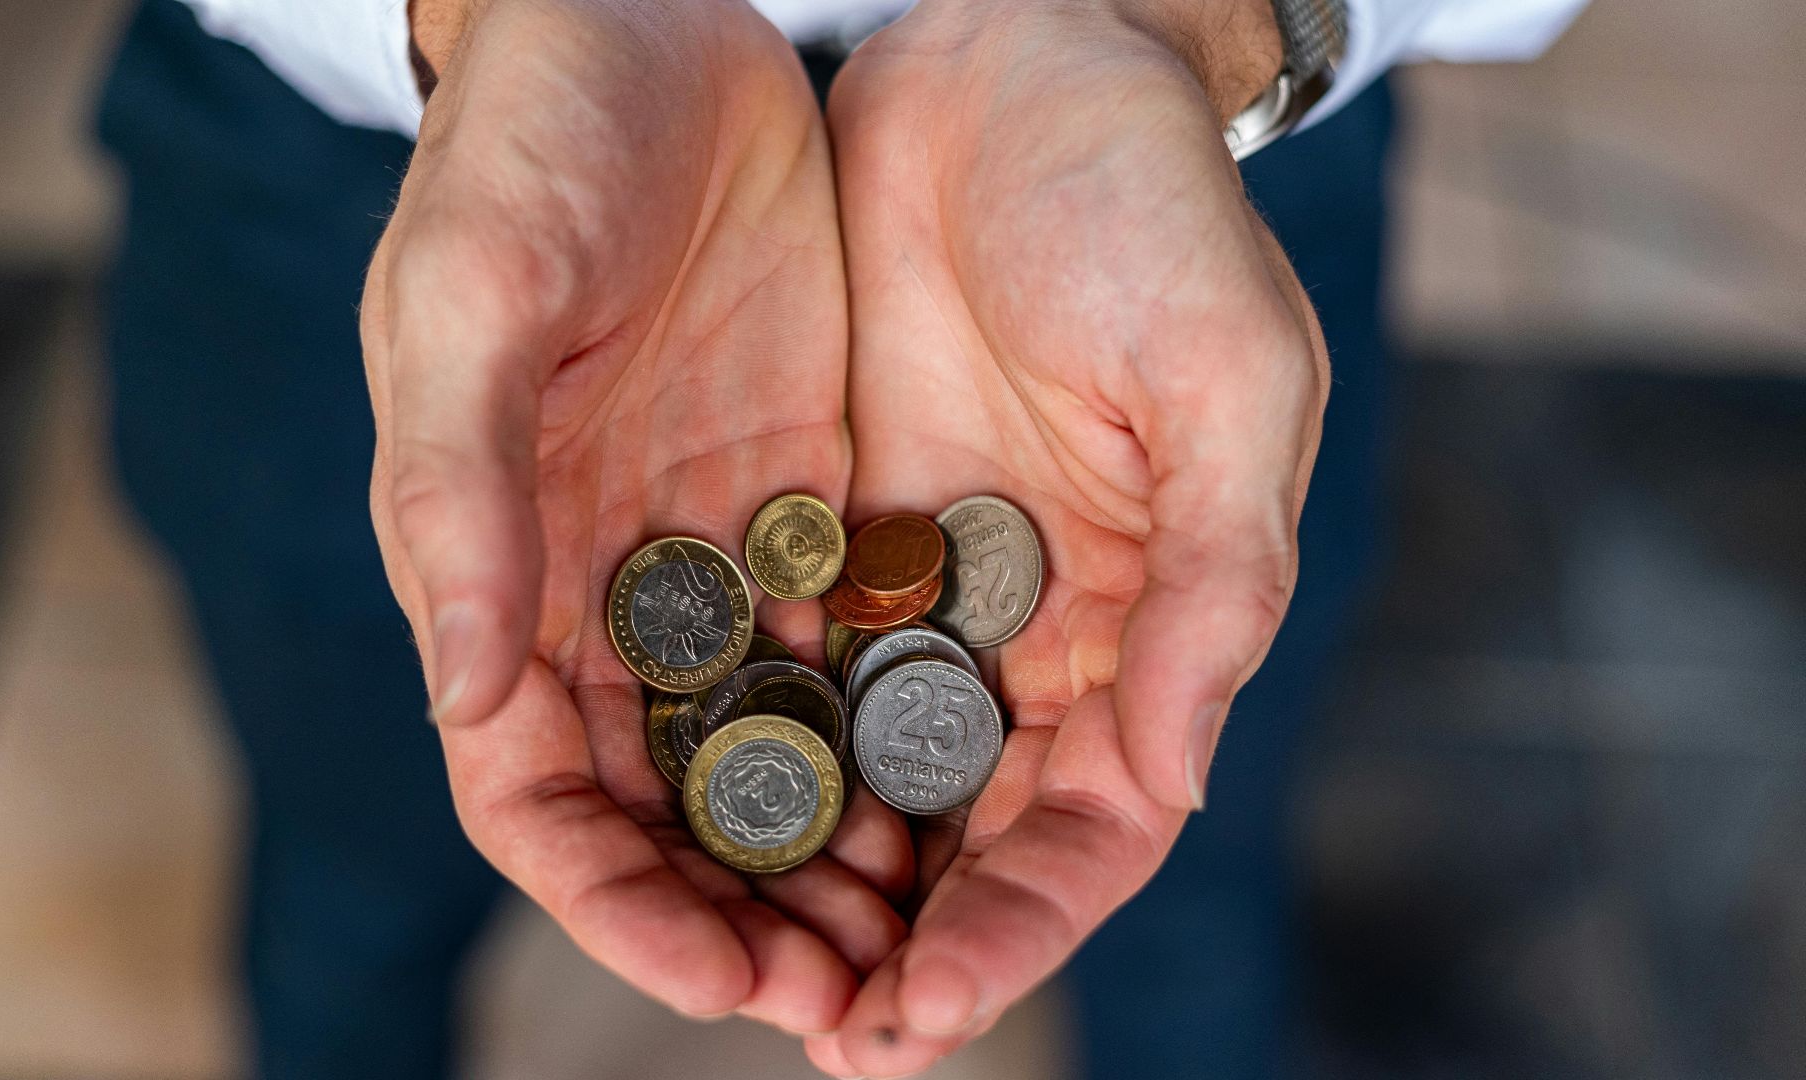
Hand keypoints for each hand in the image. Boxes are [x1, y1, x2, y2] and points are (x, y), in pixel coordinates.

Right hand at [361, 0, 910, 1033]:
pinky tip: (972, 795)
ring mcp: (710, 550)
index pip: (536, 796)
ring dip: (838, 854)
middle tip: (861, 1003)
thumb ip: (462, 489)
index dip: (620, 905)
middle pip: (669, 809)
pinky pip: (852, 651)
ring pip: (771, 754)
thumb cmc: (532, 141)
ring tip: (932, 935)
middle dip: (751, 916)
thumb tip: (473, 690)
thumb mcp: (478, 294)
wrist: (647, 15)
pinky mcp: (802, 496)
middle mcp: (603, 589)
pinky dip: (893, 737)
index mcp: (495, 570)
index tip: (726, 977)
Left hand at [811, 1, 1322, 1072]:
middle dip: (902, 944)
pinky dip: (742, 749)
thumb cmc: (1149, 207)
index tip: (926, 1010)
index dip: (1020, 928)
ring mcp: (918, 581)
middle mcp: (1027, 627)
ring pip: (861, 775)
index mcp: (1142, 617)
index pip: (1090, 823)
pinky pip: (775, 662)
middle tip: (819, 1037)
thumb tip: (1163, 784)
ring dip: (810, 879)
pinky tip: (678, 819)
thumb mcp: (1220, 379)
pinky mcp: (821, 520)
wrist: (1014, 62)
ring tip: (736, 970)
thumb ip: (1211, 581)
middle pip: (966, 833)